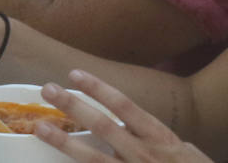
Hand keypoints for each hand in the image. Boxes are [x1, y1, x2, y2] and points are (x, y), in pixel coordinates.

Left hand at [35, 72, 213, 161]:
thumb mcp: (187, 153)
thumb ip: (158, 137)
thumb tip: (134, 120)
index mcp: (161, 138)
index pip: (125, 106)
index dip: (98, 88)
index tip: (74, 74)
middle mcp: (144, 155)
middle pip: (103, 126)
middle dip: (73, 106)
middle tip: (48, 90)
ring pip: (92, 158)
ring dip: (64, 141)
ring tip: (40, 127)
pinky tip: (54, 162)